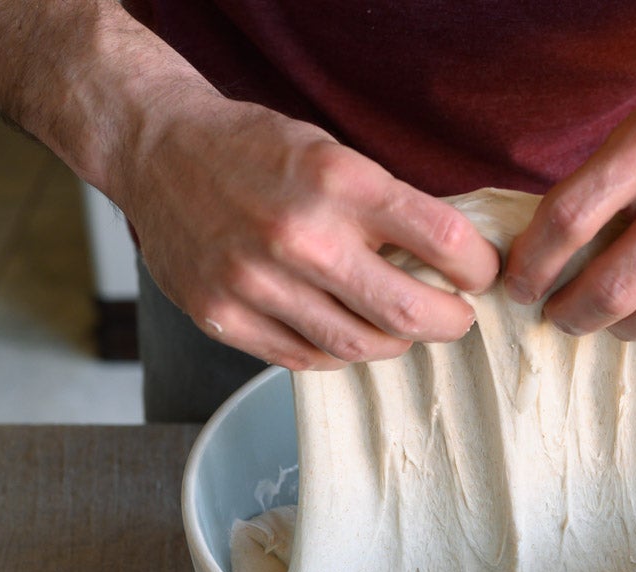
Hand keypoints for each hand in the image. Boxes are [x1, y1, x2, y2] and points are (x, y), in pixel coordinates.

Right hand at [109, 95, 499, 369]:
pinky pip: (304, 358)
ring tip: (398, 325)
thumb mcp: (333, 153)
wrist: (156, 149)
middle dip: (450, 323)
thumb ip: (386, 206)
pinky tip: (343, 329)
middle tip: (457, 318)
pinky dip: (337, 350)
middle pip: (407, 311)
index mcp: (339, 181)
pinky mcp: (221, 314)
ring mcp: (256, 281)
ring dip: (394, 341)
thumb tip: (452, 260)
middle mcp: (300, 236)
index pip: (444, 239)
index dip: (478, 267)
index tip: (479, 274)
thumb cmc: (255, 150)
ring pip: (358, 345)